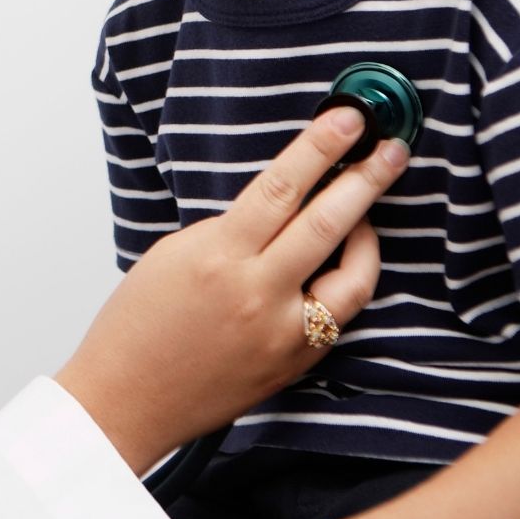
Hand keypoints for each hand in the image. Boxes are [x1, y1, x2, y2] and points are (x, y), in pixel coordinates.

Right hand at [57, 108, 406, 472]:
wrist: (127, 400)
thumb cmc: (138, 325)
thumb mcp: (175, 255)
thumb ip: (231, 230)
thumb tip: (282, 206)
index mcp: (218, 257)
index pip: (281, 188)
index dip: (319, 147)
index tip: (349, 119)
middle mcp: (256, 294)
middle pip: (328, 223)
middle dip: (366, 179)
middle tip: (392, 150)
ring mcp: (281, 333)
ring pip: (352, 276)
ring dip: (368, 236)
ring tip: (368, 212)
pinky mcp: (295, 363)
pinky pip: (338, 314)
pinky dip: (346, 282)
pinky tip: (343, 264)